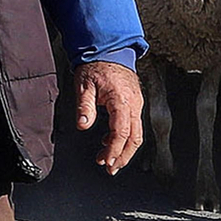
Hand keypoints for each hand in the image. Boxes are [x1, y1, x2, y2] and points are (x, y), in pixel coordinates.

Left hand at [73, 60, 143, 174]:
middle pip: (134, 138)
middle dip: (123, 156)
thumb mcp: (84, 84)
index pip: (121, 132)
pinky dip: (123, 138)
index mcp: (122, 100)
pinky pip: (133, 126)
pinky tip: (108, 142)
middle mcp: (134, 105)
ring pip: (136, 134)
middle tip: (110, 169)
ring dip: (123, 150)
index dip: (114, 150)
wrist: (110, 51)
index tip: (106, 162)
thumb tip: (82, 125)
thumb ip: (84, 105)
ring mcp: (137, 105)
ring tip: (108, 161)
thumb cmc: (96, 66)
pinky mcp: (135, 105)